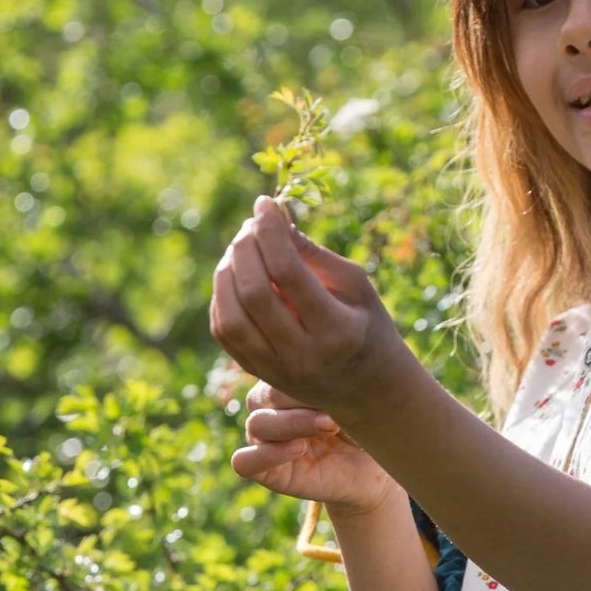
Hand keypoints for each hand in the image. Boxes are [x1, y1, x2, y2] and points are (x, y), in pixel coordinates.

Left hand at [209, 196, 409, 419]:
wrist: (367, 386)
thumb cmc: (366, 324)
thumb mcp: (356, 285)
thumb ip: (314, 255)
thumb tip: (274, 220)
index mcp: (336, 331)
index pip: (289, 274)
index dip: (270, 233)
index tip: (266, 204)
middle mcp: (302, 356)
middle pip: (254, 294)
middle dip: (245, 248)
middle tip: (251, 224)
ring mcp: (275, 370)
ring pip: (231, 317)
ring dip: (227, 272)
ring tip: (241, 249)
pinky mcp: (256, 373)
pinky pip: (225, 331)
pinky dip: (223, 296)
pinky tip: (236, 276)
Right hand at [231, 381, 398, 514]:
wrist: (378, 464)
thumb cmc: (371, 420)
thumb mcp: (361, 394)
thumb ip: (341, 375)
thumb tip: (329, 354)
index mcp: (287, 378)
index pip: (278, 367)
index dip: (305, 371)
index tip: (342, 379)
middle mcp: (271, 406)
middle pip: (265, 395)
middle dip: (300, 400)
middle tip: (337, 409)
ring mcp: (266, 439)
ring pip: (257, 425)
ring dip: (292, 424)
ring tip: (329, 427)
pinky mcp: (266, 470)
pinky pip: (244, 462)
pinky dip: (265, 456)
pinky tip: (299, 450)